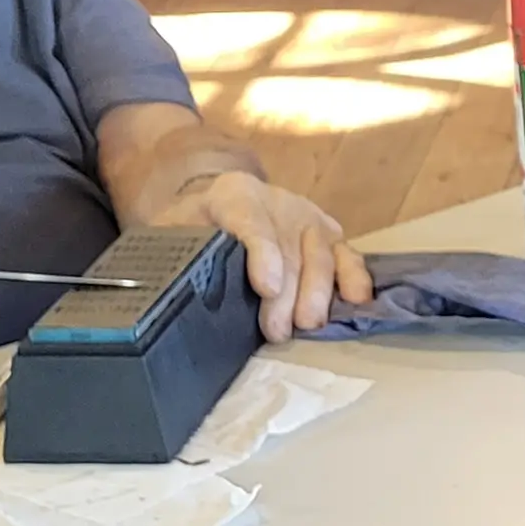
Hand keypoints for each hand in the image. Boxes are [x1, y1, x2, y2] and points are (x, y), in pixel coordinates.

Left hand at [174, 171, 370, 337]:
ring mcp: (307, 216)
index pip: (250, 219)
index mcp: (232, 194)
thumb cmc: (192, 227)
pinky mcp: (328, 234)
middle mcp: (276, 200)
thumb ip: (171, 252)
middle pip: (289, 244)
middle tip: (277, 331)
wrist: (216, 207)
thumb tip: (169, 292)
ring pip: (322, 251)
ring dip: (318, 292)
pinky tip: (355, 300)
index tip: (266, 288)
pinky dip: (354, 277)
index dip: (262, 252)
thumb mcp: (170, 232)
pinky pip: (347, 253)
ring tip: (308, 325)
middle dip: (289, 291)